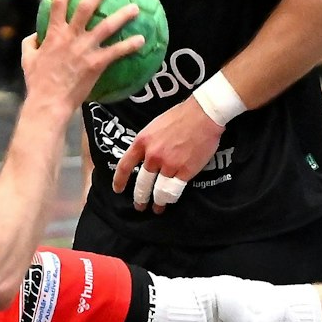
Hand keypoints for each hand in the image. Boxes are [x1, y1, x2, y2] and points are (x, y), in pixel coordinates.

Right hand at [24, 0, 144, 111]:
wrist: (48, 103)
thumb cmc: (37, 83)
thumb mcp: (27, 59)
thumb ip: (30, 43)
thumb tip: (35, 35)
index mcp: (53, 34)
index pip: (58, 4)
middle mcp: (70, 37)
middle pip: (86, 7)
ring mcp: (84, 49)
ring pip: (106, 26)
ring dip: (122, 15)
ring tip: (135, 8)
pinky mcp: (96, 63)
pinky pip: (116, 51)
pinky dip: (130, 45)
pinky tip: (142, 40)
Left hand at [111, 96, 226, 213]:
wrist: (204, 114)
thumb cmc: (181, 116)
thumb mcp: (154, 126)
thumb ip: (148, 143)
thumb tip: (145, 157)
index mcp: (142, 142)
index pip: (125, 166)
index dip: (119, 180)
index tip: (118, 190)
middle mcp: (152, 156)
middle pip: (142, 184)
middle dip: (140, 198)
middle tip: (140, 206)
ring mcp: (168, 165)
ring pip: (158, 191)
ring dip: (156, 202)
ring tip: (157, 208)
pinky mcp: (185, 171)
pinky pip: (174, 191)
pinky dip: (170, 198)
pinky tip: (169, 201)